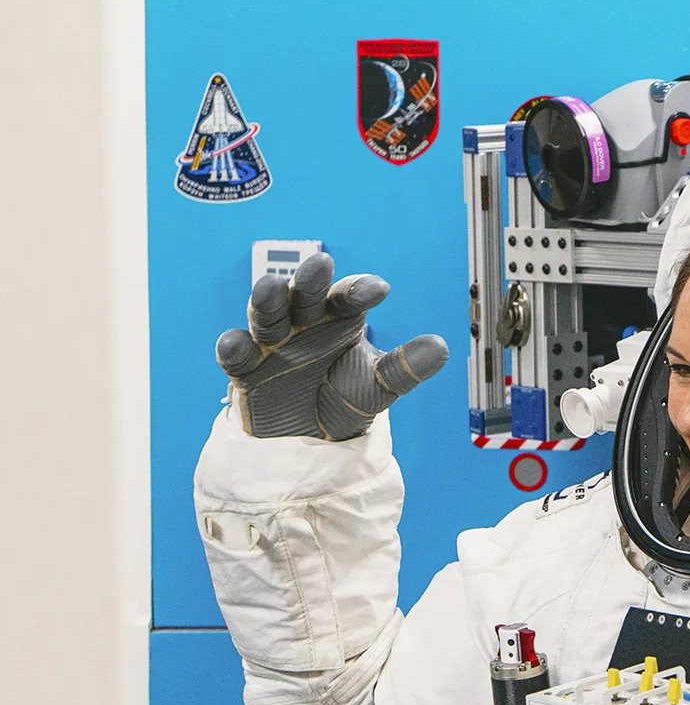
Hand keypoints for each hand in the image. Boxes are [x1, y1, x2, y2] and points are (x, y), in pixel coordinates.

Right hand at [215, 253, 447, 439]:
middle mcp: (301, 322)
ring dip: (266, 299)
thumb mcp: (378, 387)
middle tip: (320, 264)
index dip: (359, 291)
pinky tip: (236, 343)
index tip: (379, 290)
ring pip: (265, 314)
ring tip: (270, 287)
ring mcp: (271, 342)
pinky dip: (232, 347)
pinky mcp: (246, 369)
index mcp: (335, 319)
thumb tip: (441, 348)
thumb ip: (405, 369)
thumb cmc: (343, 399)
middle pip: (302, 295)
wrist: (311, 440)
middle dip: (308, 280)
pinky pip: (236, 354)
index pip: (347, 298)